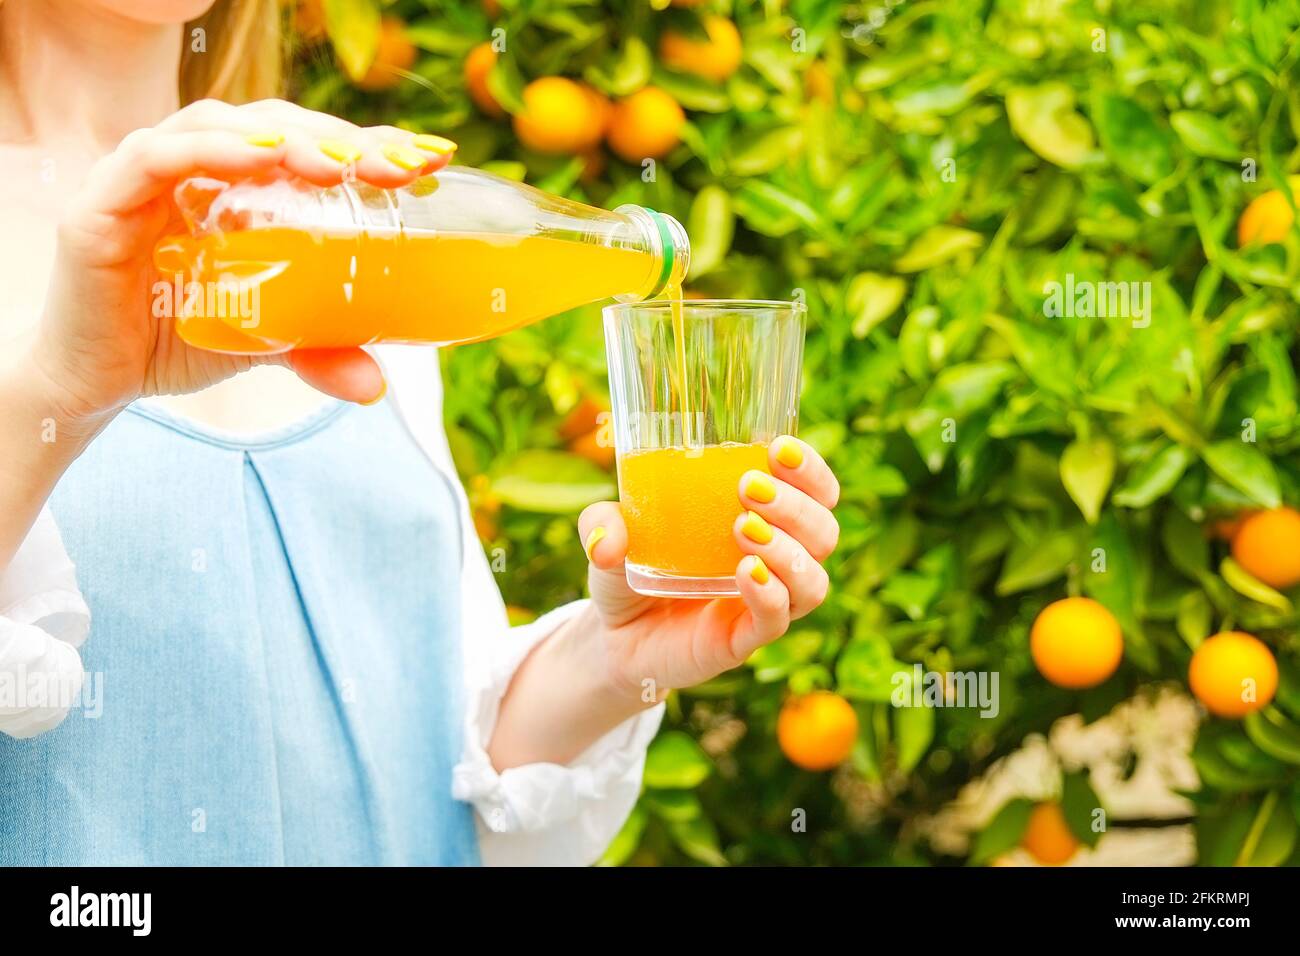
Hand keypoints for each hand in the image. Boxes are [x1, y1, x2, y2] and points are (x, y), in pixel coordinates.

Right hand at [27, 98, 457, 428]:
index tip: (427, 160)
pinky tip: (260, 159)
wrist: (98, 381)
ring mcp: (148, 178)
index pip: (308, 145)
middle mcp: (197, 169)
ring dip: (283, 137)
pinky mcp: (106, 202)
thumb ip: (318, 349)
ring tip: (339, 165)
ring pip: (219, 127)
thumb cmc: (179, 337)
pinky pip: (156, 157)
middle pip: (273, 126)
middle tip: (398, 166)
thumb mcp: (265, 337)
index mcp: (239, 186)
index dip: (368, 144)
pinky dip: (210, 152)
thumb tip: (376, 386)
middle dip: (340, 138)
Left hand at [578, 436, 839, 702]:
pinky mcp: (743, 640)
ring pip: (814, 580)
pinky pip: (777, 620)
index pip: (816, 492)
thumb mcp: (608, 534)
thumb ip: (602, 524)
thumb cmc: (628, 571)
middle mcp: (775, 560)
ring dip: (788, 549)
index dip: (811, 469)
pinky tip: (745, 572)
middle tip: (749, 487)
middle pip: (824, 531)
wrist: (614, 637)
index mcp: (761, 520)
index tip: (779, 448)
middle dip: (796, 504)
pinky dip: (769, 595)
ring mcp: (763, 602)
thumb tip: (609, 541)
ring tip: (743, 527)